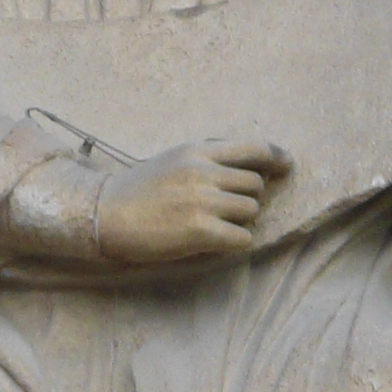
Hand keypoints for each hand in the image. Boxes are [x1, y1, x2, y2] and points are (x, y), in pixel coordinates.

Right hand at [95, 139, 289, 263]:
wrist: (105, 214)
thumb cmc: (141, 189)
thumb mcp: (175, 160)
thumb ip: (209, 160)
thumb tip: (253, 168)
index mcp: (198, 151)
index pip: (254, 148)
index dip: (277, 157)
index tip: (286, 166)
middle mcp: (203, 172)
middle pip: (255, 185)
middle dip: (246, 199)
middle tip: (222, 209)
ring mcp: (202, 201)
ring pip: (251, 212)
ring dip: (238, 221)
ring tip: (211, 225)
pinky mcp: (199, 231)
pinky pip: (242, 238)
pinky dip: (233, 242)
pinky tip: (213, 242)